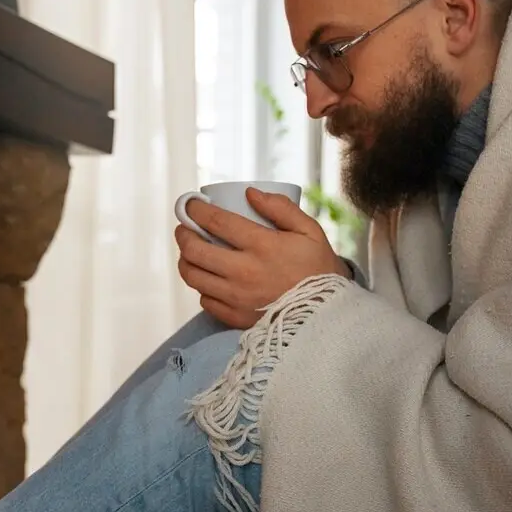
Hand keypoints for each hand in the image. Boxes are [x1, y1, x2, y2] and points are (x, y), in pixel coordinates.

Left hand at [175, 188, 348, 328]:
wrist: (328, 313)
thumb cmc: (318, 268)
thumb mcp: (309, 231)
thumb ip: (281, 208)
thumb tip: (249, 192)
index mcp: (262, 246)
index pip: (216, 222)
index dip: (195, 210)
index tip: (190, 205)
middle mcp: (244, 272)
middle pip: (195, 251)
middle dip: (183, 234)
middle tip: (184, 228)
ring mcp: (237, 298)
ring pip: (194, 277)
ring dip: (185, 261)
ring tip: (190, 253)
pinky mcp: (237, 318)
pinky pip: (205, 301)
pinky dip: (202, 288)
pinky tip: (208, 279)